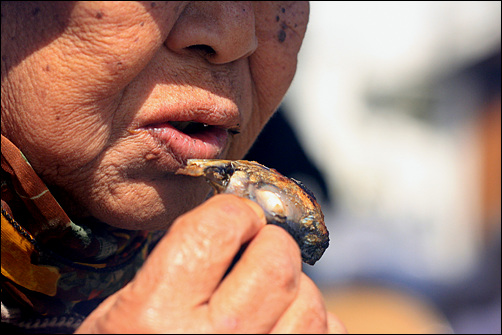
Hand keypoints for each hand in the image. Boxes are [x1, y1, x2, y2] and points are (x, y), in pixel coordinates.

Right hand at [76, 194, 344, 332]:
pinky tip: (281, 328)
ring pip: (310, 301)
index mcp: (154, 315)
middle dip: (270, 246)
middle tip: (255, 254)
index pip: (217, 227)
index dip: (233, 213)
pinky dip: (311, 324)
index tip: (235, 220)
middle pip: (277, 260)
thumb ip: (179, 260)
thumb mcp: (125, 308)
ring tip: (265, 301)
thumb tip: (240, 218)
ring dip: (294, 290)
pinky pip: (328, 334)